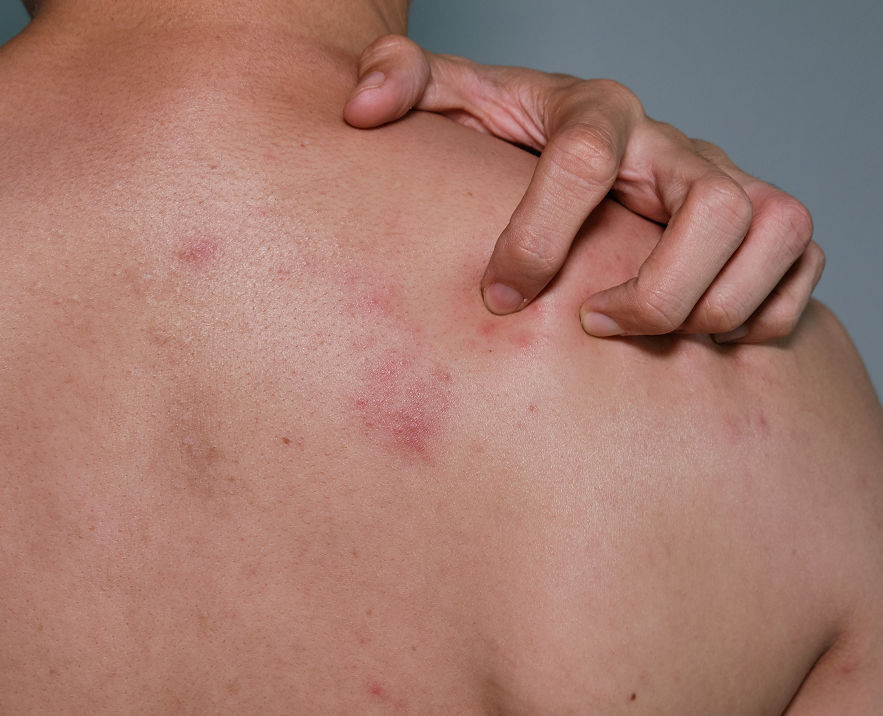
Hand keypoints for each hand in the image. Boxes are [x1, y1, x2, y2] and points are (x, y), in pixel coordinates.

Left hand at [343, 36, 821, 342]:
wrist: (571, 156)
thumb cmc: (510, 139)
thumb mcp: (450, 102)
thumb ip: (400, 81)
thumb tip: (362, 106)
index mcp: (593, 111)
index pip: (585, 157)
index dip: (540, 235)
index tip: (500, 297)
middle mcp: (670, 145)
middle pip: (712, 203)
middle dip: (653, 287)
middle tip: (590, 326)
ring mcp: (724, 180)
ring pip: (772, 230)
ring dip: (714, 303)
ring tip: (642, 338)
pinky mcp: (760, 223)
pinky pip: (801, 264)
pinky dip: (766, 309)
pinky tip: (699, 334)